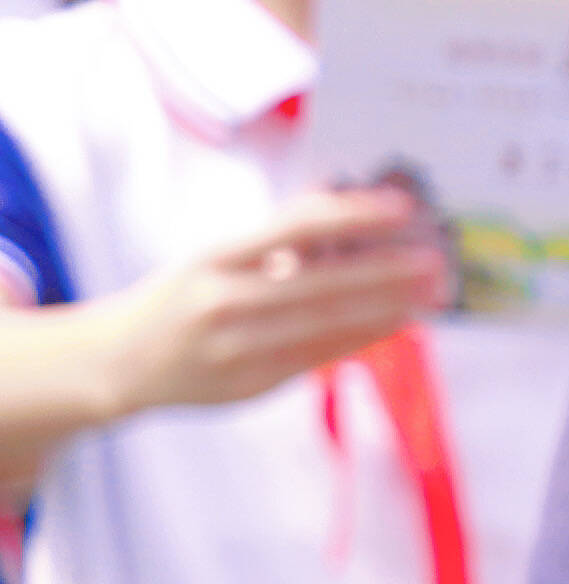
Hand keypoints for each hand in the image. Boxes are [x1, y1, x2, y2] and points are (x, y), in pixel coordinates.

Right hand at [105, 190, 444, 412]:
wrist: (118, 363)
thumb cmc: (180, 297)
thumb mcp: (213, 257)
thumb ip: (275, 239)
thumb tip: (339, 200)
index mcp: (214, 258)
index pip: (292, 228)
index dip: (351, 215)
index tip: (400, 206)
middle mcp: (222, 300)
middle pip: (318, 282)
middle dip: (385, 270)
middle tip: (437, 259)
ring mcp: (236, 346)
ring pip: (324, 323)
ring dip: (386, 307)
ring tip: (432, 293)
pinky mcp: (250, 383)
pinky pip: (318, 356)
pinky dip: (363, 336)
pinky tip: (399, 322)